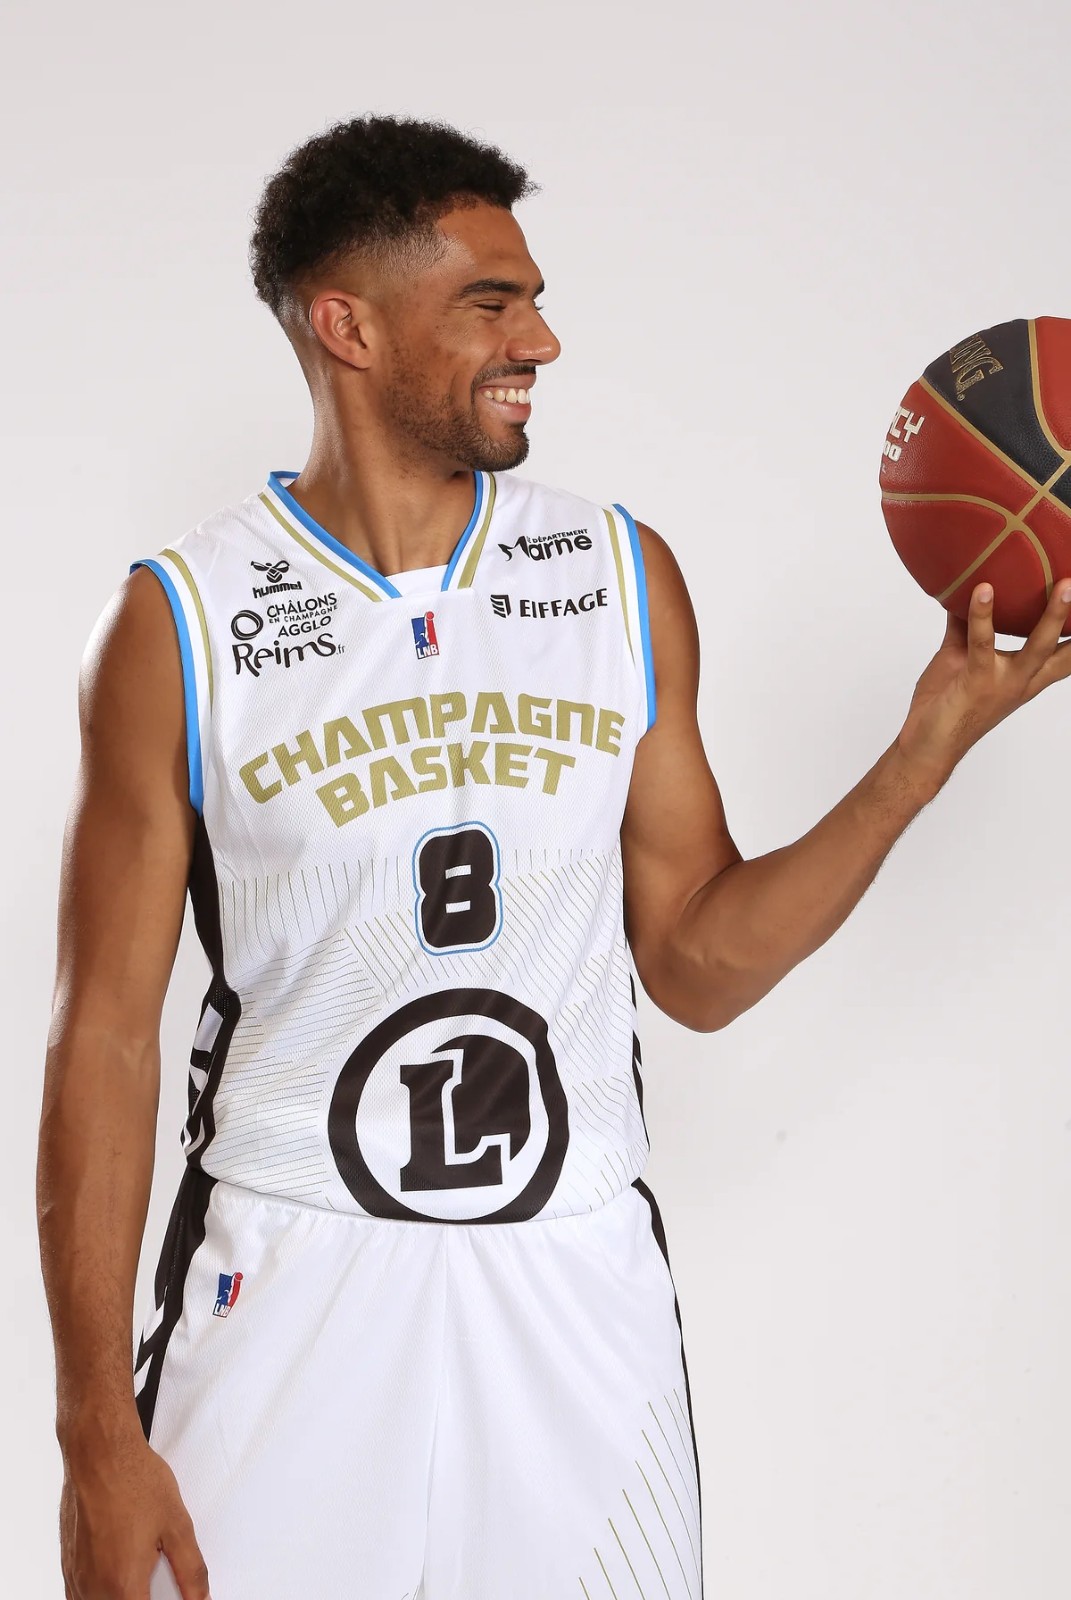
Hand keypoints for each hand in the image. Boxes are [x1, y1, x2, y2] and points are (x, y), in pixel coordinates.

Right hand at [60, 1428, 210, 1598]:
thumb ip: (192, 1570)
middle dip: (142, 1596)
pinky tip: (119, 1570)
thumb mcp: (177, 1525)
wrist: (98, 1452)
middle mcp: (93, 1588)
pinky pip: (83, 1595)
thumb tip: (201, 1597)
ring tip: (139, 1567)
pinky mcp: (68, 1565)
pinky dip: (102, 1592)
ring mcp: (76, 1578)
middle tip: (156, 1574)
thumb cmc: (132, 1480)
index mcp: (122, 1585)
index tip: (176, 1596)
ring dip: (122, 1594)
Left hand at [895, 578, 1070, 787]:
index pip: (1065, 657)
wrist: (926, 744)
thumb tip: (965, 593)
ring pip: (1038, 646)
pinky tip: (983, 591)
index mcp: (1025, 678)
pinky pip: (982, 643)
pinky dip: (982, 615)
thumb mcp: (962, 657)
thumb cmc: (945, 704)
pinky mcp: (977, 681)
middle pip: (1064, 651)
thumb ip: (968, 628)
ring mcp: (1002, 682)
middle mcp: (1022, 681)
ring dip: (1053, 616)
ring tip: (1065, 585)